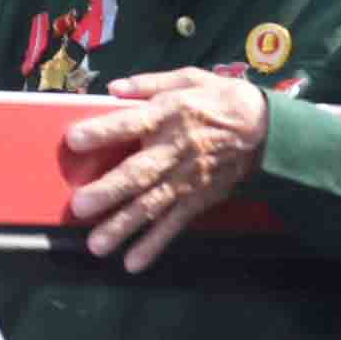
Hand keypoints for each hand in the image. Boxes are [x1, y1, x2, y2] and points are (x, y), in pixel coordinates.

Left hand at [66, 68, 268, 272]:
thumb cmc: (222, 98)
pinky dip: (155, 243)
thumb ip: (150, 83)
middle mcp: (175, 148)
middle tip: (80, 207)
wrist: (267, 127)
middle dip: (110, 190)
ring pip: (152, 204)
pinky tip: (133, 262)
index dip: (104, 131)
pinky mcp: (199, 198)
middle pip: (139, 172)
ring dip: (124, 225)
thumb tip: (112, 89)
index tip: (73, 139)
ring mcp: (187, 178)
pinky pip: (174, 223)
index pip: (131, 123)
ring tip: (97, 245)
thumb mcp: (190, 77)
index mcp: (169, 114)